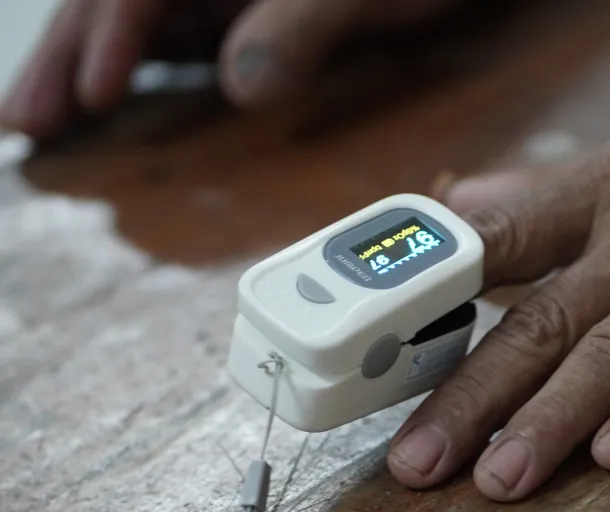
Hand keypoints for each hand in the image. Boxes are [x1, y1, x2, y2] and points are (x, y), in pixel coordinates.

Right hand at [0, 0, 457, 137]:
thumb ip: (301, 25)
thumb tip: (243, 87)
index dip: (108, 35)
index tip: (92, 93)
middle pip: (109, 0)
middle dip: (64, 56)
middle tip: (21, 122)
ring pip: (127, 21)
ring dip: (80, 66)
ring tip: (38, 121)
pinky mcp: (233, 13)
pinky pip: (165, 39)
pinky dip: (128, 69)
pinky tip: (101, 101)